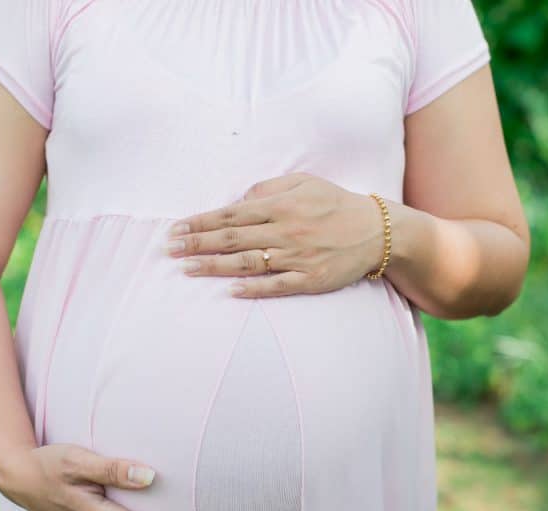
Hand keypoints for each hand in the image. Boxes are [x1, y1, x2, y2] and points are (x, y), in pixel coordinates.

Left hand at [166, 172, 387, 296]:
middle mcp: (285, 230)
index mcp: (281, 205)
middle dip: (197, 244)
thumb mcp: (304, 183)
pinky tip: (230, 290)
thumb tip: (238, 201)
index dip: (200, 222)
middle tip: (170, 250)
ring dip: (214, 266)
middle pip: (232, 238)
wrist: (377, 231)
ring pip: (248, 262)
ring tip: (188, 268)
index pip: (231, 214)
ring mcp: (297, 256)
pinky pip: (277, 285)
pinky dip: (253, 288)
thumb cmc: (334, 204)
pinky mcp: (309, 279)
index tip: (176, 229)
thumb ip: (269, 189)